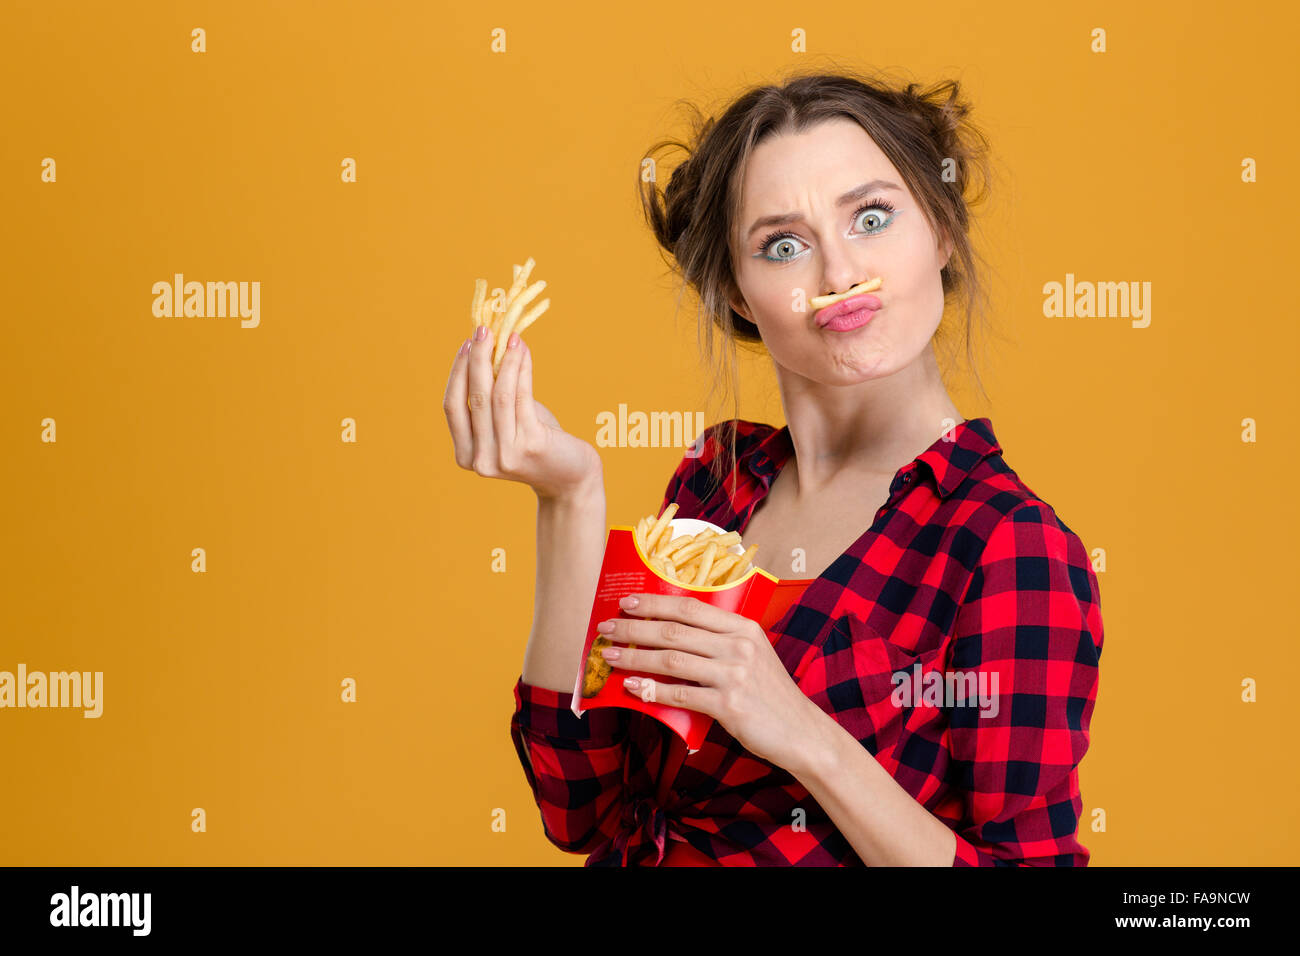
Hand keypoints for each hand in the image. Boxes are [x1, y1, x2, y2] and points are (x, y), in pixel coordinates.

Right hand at [443, 326, 601, 500]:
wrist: (569, 477)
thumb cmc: (536, 443)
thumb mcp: (506, 421)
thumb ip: (492, 396)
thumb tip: (486, 347)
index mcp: (465, 455)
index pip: (452, 406)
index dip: (457, 371)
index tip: (466, 343)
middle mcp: (480, 460)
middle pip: (473, 398)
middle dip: (476, 358)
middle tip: (483, 329)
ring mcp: (504, 455)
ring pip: (497, 396)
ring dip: (503, 360)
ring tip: (510, 336)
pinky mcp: (530, 446)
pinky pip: (520, 398)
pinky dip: (521, 369)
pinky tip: (524, 351)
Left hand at [595, 593, 825, 775]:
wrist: (800, 732)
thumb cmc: (770, 695)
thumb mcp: (753, 656)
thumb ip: (720, 642)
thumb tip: (671, 636)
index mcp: (743, 628)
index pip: (690, 607)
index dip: (655, 603)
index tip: (627, 601)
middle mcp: (738, 646)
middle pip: (675, 630)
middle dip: (635, 627)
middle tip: (606, 627)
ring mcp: (734, 675)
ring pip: (672, 660)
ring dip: (636, 657)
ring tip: (611, 655)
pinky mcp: (729, 705)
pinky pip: (680, 694)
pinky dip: (652, 691)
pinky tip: (633, 688)